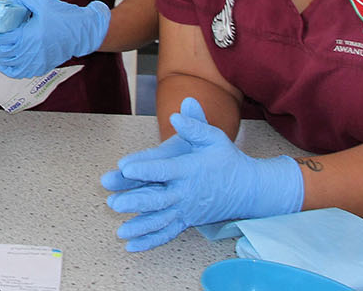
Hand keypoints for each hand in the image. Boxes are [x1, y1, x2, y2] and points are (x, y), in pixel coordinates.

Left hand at [0, 0, 108, 77]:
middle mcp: (28, 53)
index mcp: (26, 36)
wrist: (82, 32)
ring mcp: (32, 63)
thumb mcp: (38, 1)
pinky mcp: (37, 68)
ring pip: (4, 61)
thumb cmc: (61, 15)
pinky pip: (14, 71)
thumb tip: (1, 3)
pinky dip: (3, 65)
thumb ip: (18, 1)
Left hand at [107, 97, 304, 250]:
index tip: (124, 167)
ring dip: (140, 227)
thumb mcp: (215, 137)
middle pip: (158, 200)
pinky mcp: (187, 221)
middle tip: (113, 203)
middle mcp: (185, 193)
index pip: (163, 170)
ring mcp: (186, 210)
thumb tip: (177, 114)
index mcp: (189, 170)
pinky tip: (131, 247)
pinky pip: (167, 233)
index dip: (144, 168)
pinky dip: (149, 241)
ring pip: (160, 221)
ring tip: (120, 233)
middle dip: (135, 202)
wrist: (249, 190)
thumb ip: (195, 126)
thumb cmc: (227, 159)